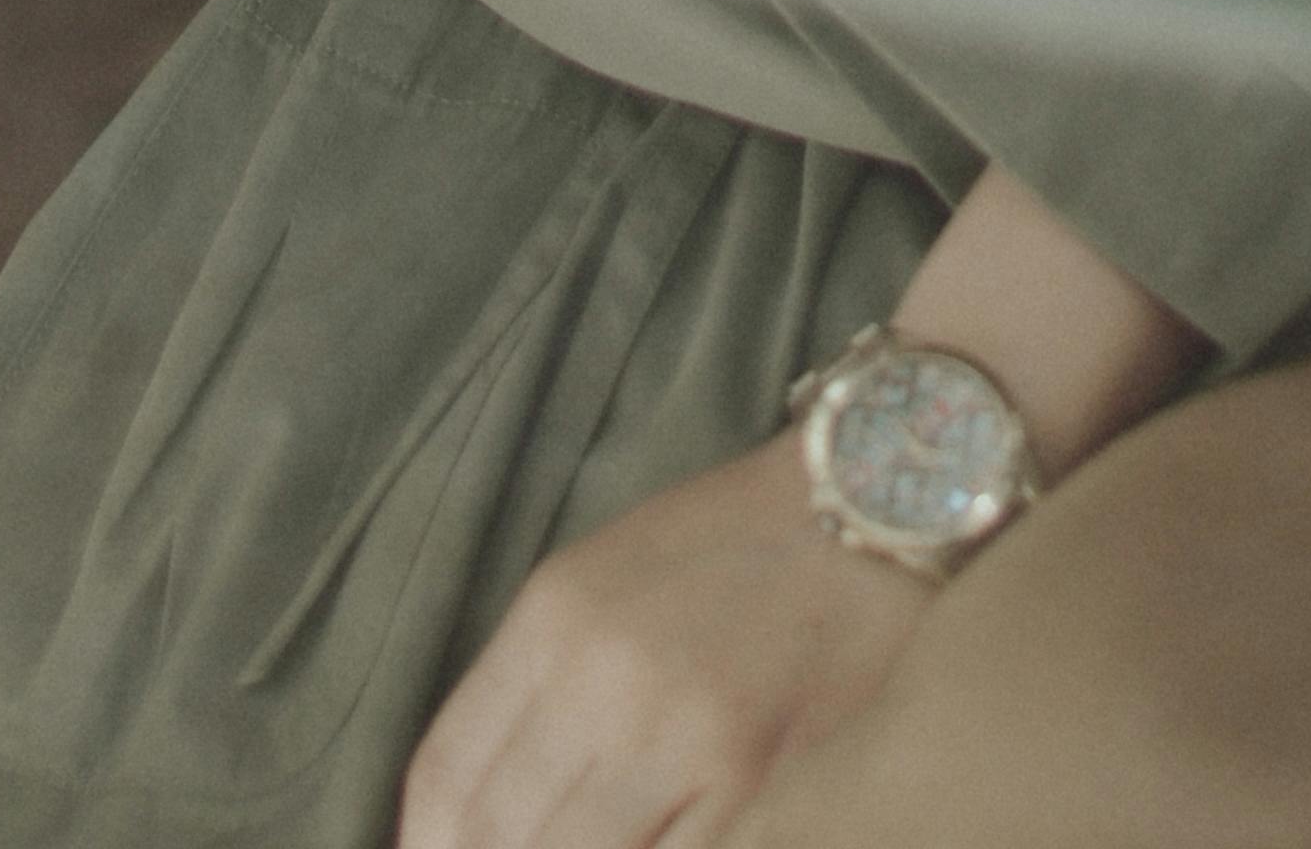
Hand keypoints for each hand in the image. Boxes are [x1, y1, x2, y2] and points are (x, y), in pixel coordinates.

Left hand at [394, 429, 927, 848]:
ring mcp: (690, 737)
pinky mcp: (767, 782)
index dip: (426, 848)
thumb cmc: (743, 542)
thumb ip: (533, 686)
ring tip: (609, 840)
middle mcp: (609, 676)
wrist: (884, 496)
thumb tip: (468, 819)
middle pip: (497, 839)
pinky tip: (659, 847)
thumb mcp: (606, 577)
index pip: (446, 777)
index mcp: (556, 614)